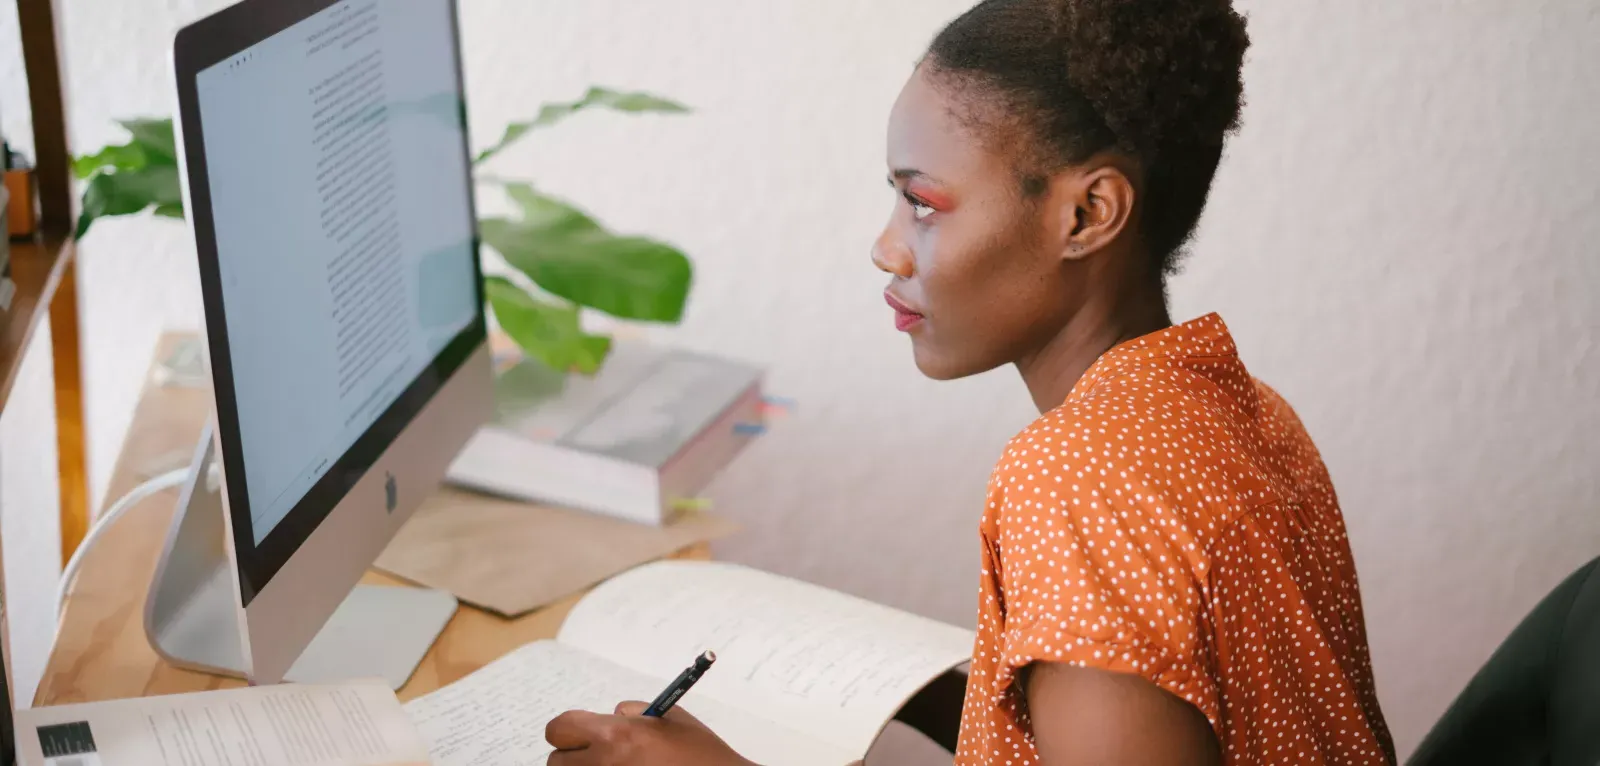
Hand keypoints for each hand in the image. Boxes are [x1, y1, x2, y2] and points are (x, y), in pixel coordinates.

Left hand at [545, 701, 755, 765]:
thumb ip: (635, 712)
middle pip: (556, 760)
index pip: (560, 728)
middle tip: (598, 754)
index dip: (569, 728)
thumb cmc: (700, 754)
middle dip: (574, 755)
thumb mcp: (670, 717)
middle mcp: (604, 764)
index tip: (581, 731)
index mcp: (616, 736)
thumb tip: (611, 715)